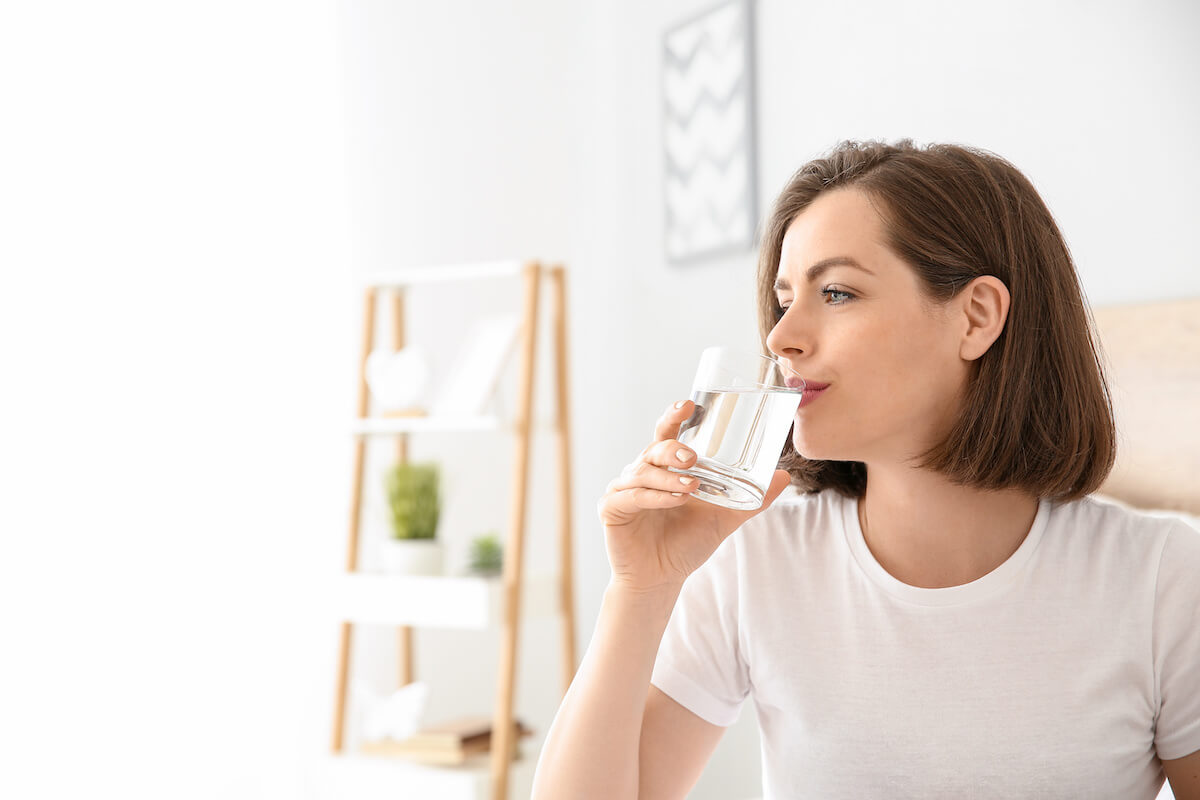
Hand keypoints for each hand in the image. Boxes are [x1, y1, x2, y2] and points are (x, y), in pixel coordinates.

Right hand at [597, 399, 793, 593]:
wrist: (662, 578)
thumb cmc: (687, 544)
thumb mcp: (724, 518)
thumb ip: (751, 499)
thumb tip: (784, 476)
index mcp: (665, 467)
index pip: (667, 433)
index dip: (673, 416)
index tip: (688, 404)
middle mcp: (641, 473)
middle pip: (654, 448)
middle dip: (673, 449)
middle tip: (693, 458)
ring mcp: (623, 490)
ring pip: (643, 472)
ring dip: (668, 477)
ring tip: (691, 487)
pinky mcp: (612, 509)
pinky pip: (632, 497)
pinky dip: (654, 497)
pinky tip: (673, 501)